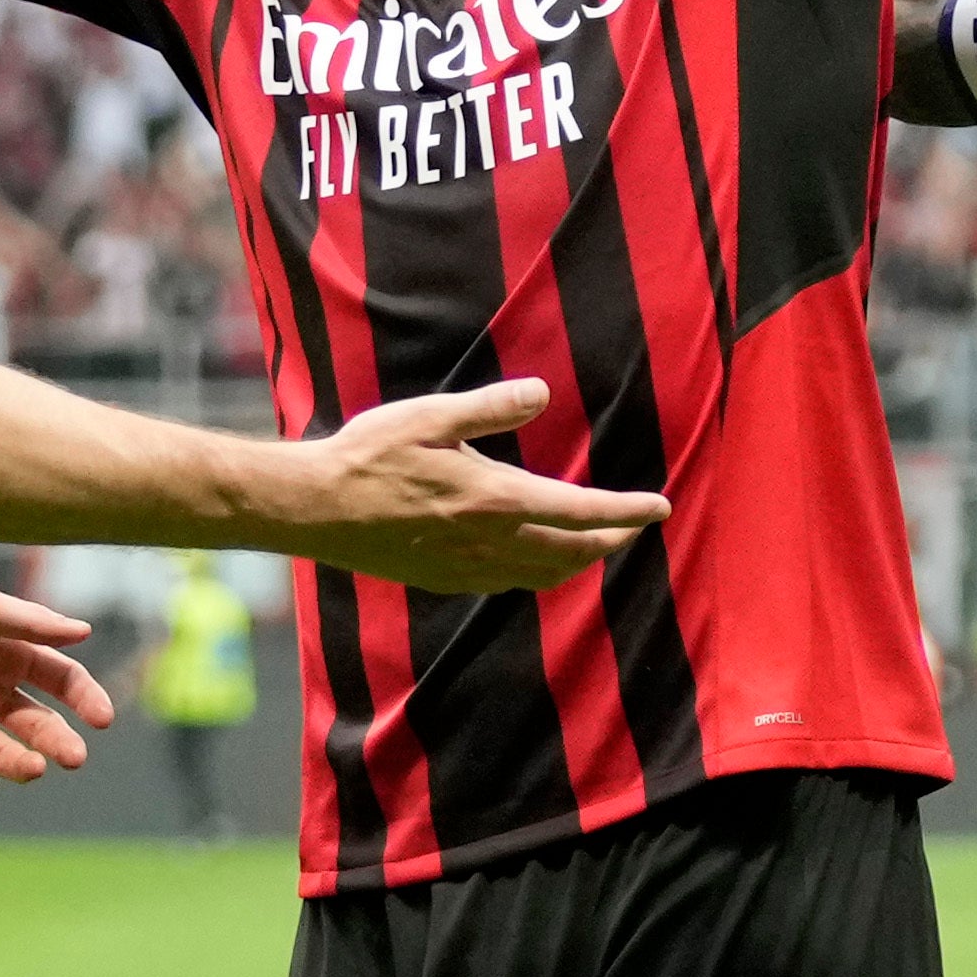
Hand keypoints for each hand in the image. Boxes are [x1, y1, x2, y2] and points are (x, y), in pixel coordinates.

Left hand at [0, 568, 106, 802]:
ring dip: (22, 765)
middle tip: (73, 758)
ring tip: (32, 767)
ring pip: (2, 756)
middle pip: (37, 725)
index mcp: (5, 655)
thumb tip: (84, 632)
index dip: (84, 699)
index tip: (101, 719)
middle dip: (58, 742)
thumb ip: (28, 624)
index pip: (58, 681)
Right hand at [273, 377, 670, 596]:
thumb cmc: (369, 455)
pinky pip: (508, 584)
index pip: (581, 512)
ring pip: (543, 577)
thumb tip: (543, 392)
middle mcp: (490, 543)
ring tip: (593, 544)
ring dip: (577, 562)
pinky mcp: (444, 581)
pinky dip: (537, 573)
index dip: (627, 512)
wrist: (316, 509)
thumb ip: (492, 407)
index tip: (660, 508)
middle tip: (635, 527)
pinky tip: (532, 558)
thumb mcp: (432, 415)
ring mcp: (467, 569)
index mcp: (495, 499)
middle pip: (572, 554)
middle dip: (611, 541)